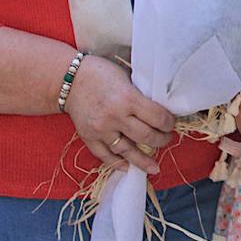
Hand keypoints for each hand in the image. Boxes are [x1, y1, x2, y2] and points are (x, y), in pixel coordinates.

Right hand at [63, 55, 174, 174]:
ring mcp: (101, 130)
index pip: (158, 118)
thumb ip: (140, 96)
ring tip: (154, 167)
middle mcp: (115, 117)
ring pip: (128, 151)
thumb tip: (161, 110)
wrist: (69, 79)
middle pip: (146, 137)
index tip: (171, 123)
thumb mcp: (127, 78)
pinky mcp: (88, 138)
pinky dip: (118, 164)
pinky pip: (105, 156)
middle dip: (161, 140)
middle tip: (166, 138)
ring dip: (143, 160)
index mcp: (128, 98)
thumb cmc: (102, 73)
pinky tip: (128, 168)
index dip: (169, 123)